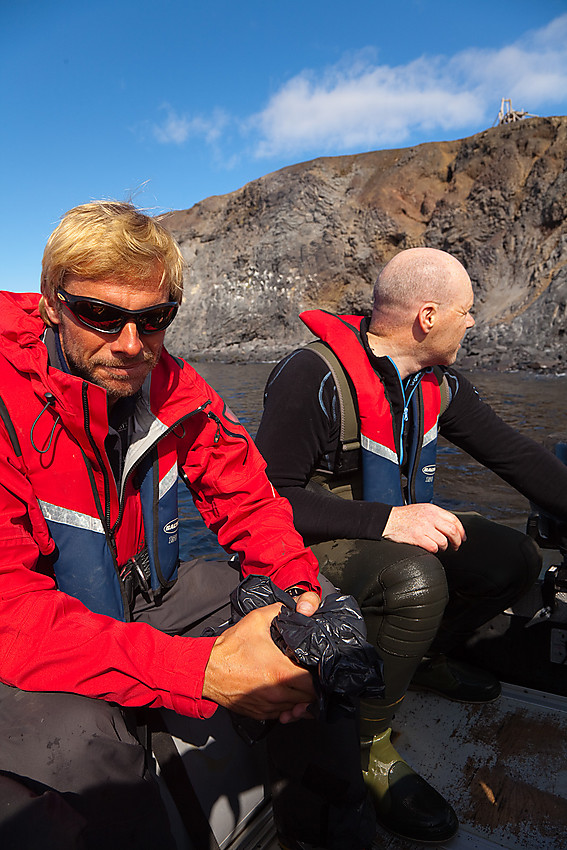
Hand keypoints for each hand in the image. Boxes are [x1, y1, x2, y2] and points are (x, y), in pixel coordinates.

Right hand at [202, 601, 316, 721]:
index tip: (317, 669)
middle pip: (308, 699)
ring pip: (296, 709)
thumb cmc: (229, 649)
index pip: (313, 684)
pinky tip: (283, 694)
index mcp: (280, 672)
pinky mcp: (259, 713)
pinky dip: (286, 706)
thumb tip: (293, 608)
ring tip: (298, 686)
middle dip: (312, 688)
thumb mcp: (256, 620)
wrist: (206, 670)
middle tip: (310, 677)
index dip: (319, 677)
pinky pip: (281, 714)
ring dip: (300, 699)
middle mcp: (276, 693)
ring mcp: (267, 706)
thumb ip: (278, 610)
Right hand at [383, 503, 465, 552]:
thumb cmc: (404, 516)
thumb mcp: (422, 510)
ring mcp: (424, 527)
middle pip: (452, 531)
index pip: (454, 520)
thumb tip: (450, 526)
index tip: (462, 537)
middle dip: (457, 541)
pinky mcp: (417, 537)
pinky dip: (435, 550)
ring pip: (444, 541)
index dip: (461, 531)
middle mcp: (430, 517)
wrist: (388, 520)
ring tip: (441, 547)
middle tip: (456, 546)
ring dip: (444, 547)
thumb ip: (435, 515)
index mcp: (432, 510)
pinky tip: (431, 548)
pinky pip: (433, 547)